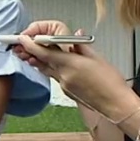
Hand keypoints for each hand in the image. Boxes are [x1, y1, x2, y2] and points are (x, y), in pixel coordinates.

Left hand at [12, 21, 132, 115]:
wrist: (116, 105)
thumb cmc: (111, 83)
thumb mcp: (98, 58)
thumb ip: (83, 46)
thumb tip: (77, 36)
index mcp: (70, 64)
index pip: (44, 52)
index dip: (30, 45)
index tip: (23, 39)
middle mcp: (64, 76)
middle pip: (42, 62)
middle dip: (32, 53)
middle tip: (25, 45)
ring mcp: (65, 86)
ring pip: (48, 70)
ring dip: (41, 62)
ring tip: (35, 54)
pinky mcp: (68, 92)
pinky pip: (56, 78)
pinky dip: (53, 70)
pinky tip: (57, 66)